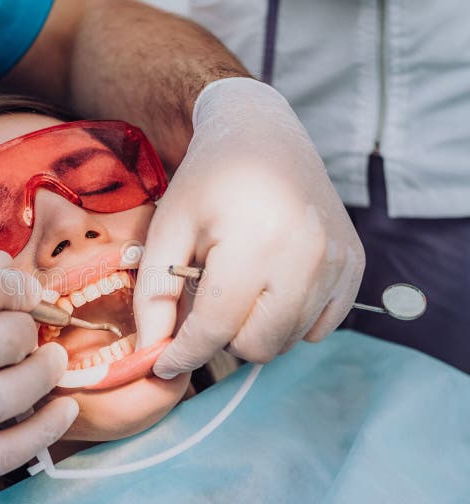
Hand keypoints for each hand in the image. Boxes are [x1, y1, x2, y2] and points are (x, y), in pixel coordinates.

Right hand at [0, 251, 76, 503]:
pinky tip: (63, 408)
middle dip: (27, 327)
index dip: (17, 285)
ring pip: (22, 385)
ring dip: (48, 368)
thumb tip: (2, 267)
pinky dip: (50, 424)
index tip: (26, 291)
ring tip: (51, 360)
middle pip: (9, 334)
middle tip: (25, 331)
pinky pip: (18, 445)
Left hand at [135, 78, 363, 377]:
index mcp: (255, 241)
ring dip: (254, 328)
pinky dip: (288, 319)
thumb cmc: (208, 180)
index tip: (164, 364)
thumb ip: (155, 293)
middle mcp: (307, 256)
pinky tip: (270, 283)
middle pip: (256, 344)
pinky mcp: (355, 265)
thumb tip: (154, 352)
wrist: (263, 134)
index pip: (215, 327)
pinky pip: (318, 327)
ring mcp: (338, 262)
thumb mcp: (168, 228)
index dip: (183, 353)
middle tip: (207, 300)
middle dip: (221, 337)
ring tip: (238, 283)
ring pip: (287, 341)